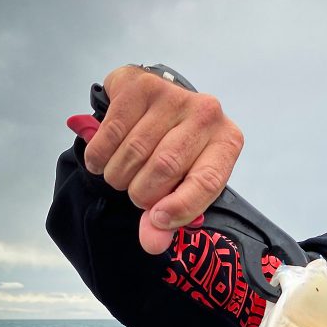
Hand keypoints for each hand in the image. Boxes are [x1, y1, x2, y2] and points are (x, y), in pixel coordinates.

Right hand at [82, 65, 243, 253]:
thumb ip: (170, 219)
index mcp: (227, 142)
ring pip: (134, 151)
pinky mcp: (138, 84)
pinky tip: (102, 160)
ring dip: (118, 176)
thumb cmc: (178, 151)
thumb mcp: (183, 187)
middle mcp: (206, 113)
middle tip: (137, 195)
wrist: (158, 107)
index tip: (156, 221)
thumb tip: (151, 243)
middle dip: (142, 193)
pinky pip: (110, 132)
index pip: (208, 181)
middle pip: (165, 167)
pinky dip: (99, 156)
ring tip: (121, 176)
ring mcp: (172, 95)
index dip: (180, 207)